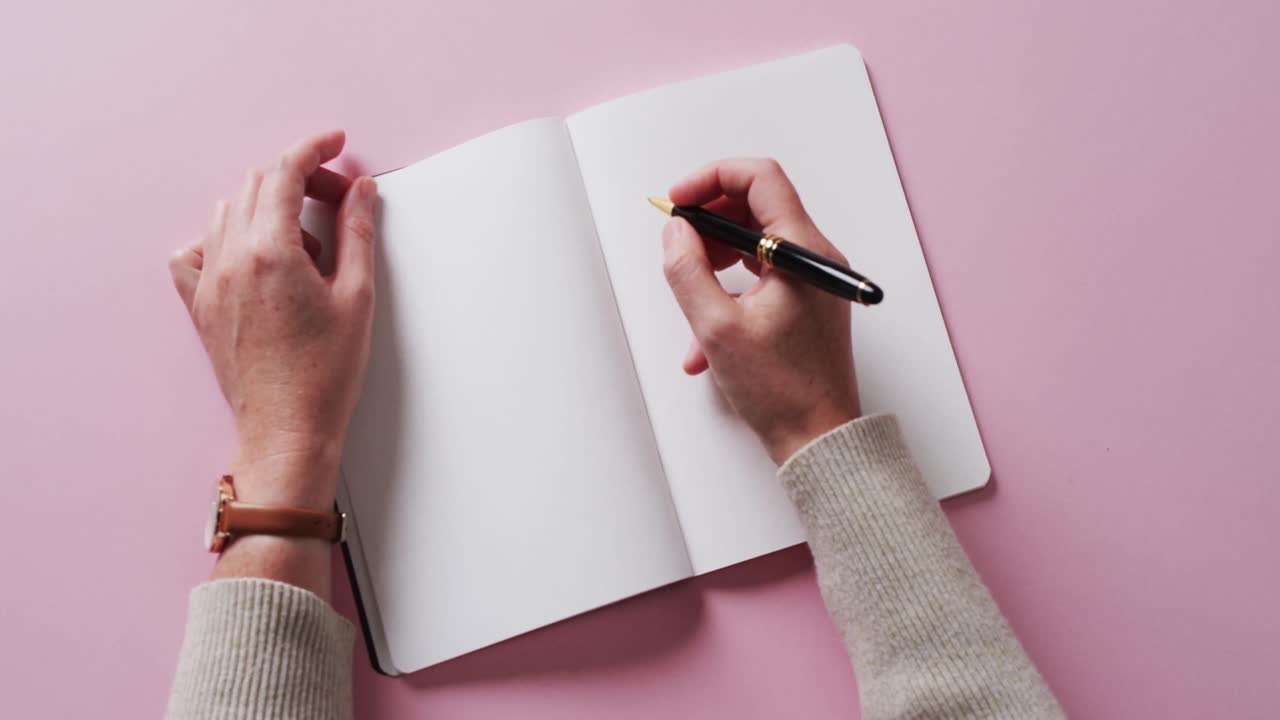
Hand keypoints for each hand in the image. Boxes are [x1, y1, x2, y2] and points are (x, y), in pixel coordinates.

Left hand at [169, 130, 377, 508]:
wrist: (287, 429)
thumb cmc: (325, 374)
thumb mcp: (357, 297)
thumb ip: (357, 233)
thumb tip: (360, 191)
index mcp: (270, 252)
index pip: (284, 172)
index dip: (313, 148)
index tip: (336, 142)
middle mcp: (230, 260)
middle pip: (256, 185)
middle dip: (298, 178)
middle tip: (337, 198)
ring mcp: (209, 282)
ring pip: (228, 211)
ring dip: (268, 206)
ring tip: (308, 240)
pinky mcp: (200, 305)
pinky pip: (195, 250)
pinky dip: (224, 238)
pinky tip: (254, 256)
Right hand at [662, 159, 859, 463]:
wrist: (818, 438)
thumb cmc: (781, 391)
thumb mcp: (716, 329)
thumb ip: (687, 271)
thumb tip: (675, 232)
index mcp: (802, 251)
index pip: (760, 179)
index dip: (712, 179)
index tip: (679, 201)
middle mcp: (814, 258)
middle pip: (756, 207)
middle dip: (709, 219)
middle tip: (677, 240)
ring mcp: (812, 281)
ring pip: (755, 244)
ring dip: (714, 258)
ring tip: (688, 288)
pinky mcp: (805, 303)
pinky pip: (761, 278)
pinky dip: (728, 291)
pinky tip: (703, 335)